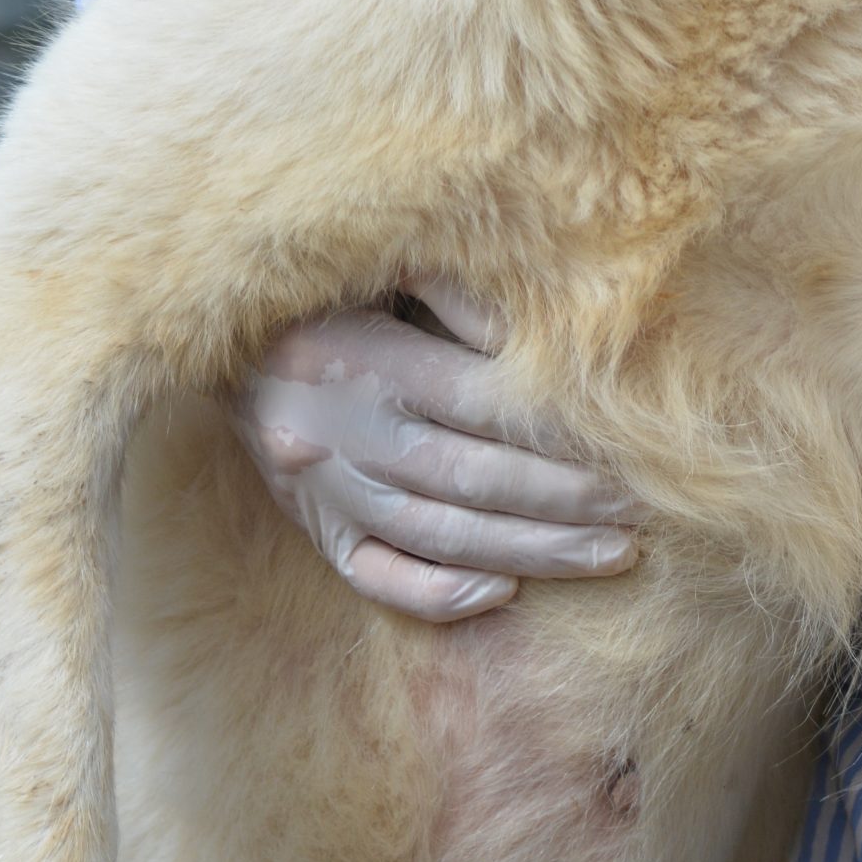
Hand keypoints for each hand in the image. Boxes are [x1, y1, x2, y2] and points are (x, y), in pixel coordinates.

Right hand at [232, 281, 640, 620]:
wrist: (220, 335)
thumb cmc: (331, 289)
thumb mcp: (389, 269)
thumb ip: (462, 298)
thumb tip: (540, 339)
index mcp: (368, 357)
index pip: (482, 407)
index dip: (561, 436)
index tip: (629, 453)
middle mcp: (343, 429)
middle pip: (472, 479)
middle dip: (567, 504)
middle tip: (641, 517)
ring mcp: (323, 486)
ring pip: (438, 536)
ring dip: (531, 553)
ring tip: (610, 558)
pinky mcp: (310, 523)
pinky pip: (374, 575)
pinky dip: (439, 591)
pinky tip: (502, 593)